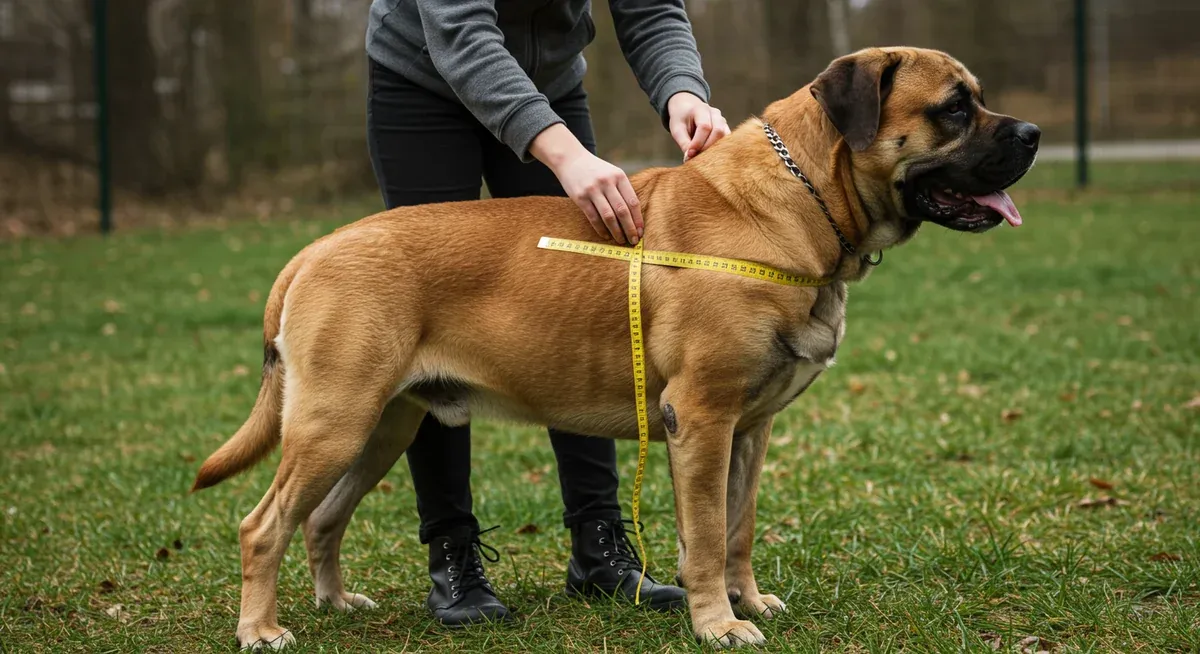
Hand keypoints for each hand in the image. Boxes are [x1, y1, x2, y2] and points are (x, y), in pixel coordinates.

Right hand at [531, 124, 642, 244]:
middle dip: (630, 228)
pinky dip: (601, 229)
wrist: (570, 159)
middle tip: (633, 241)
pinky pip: (593, 217)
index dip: (638, 219)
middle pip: (622, 211)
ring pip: (608, 216)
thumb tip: (634, 217)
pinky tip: (606, 235)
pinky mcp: (580, 197)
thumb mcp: (612, 173)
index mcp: (619, 176)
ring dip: (616, 231)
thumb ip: (623, 190)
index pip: (633, 201)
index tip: (641, 232)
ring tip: (620, 241)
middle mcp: (607, 182)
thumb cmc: (596, 170)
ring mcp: (593, 190)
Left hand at [667, 92, 730, 160]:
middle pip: (718, 132)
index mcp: (701, 109)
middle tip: (696, 158)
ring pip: (725, 137)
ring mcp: (722, 121)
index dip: (698, 143)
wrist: (688, 108)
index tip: (689, 154)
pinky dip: (719, 150)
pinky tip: (709, 156)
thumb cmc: (681, 119)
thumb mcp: (677, 129)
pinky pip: (727, 141)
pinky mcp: (725, 129)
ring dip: (715, 150)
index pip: (705, 127)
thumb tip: (690, 159)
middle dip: (707, 147)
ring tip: (703, 157)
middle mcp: (715, 114)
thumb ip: (684, 143)